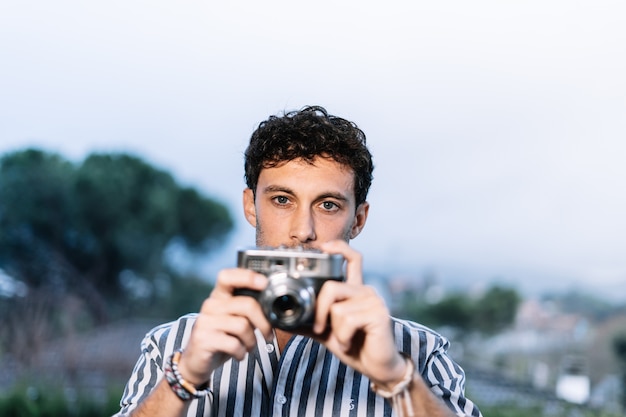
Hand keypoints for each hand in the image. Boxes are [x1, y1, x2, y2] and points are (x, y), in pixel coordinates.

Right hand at [176, 268, 272, 385]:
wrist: (197, 361)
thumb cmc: (221, 337)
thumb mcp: (234, 319)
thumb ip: (248, 309)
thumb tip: (271, 307)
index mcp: (219, 296)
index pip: (228, 276)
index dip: (247, 277)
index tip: (264, 284)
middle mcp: (211, 305)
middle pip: (246, 305)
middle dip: (264, 322)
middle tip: (268, 335)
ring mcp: (205, 321)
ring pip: (242, 326)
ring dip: (252, 341)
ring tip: (249, 347)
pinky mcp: (203, 339)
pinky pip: (234, 344)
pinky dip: (241, 352)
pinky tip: (239, 354)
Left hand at [312, 241, 406, 387]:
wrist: (378, 367)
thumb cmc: (355, 345)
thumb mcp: (327, 331)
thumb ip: (308, 321)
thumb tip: (280, 320)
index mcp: (354, 290)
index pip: (352, 259)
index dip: (339, 248)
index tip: (323, 247)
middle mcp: (365, 290)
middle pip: (332, 286)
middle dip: (319, 310)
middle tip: (319, 328)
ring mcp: (373, 300)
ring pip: (337, 307)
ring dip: (334, 330)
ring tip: (343, 340)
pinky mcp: (379, 314)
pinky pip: (347, 320)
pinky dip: (343, 337)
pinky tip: (350, 343)